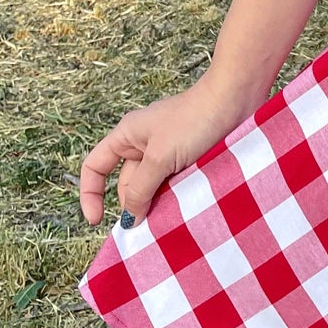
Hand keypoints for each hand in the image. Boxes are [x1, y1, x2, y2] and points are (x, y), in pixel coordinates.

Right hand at [79, 74, 261, 227]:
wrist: (238, 99)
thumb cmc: (195, 120)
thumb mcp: (160, 158)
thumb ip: (140, 189)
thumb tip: (128, 220)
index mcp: (127, 135)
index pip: (94, 167)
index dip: (90, 195)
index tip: (97, 221)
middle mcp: (144, 143)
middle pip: (127, 184)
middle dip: (134, 205)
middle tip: (148, 228)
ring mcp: (168, 151)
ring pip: (153, 188)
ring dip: (158, 205)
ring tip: (168, 221)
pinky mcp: (190, 158)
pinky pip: (175, 185)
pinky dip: (176, 199)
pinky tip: (184, 211)